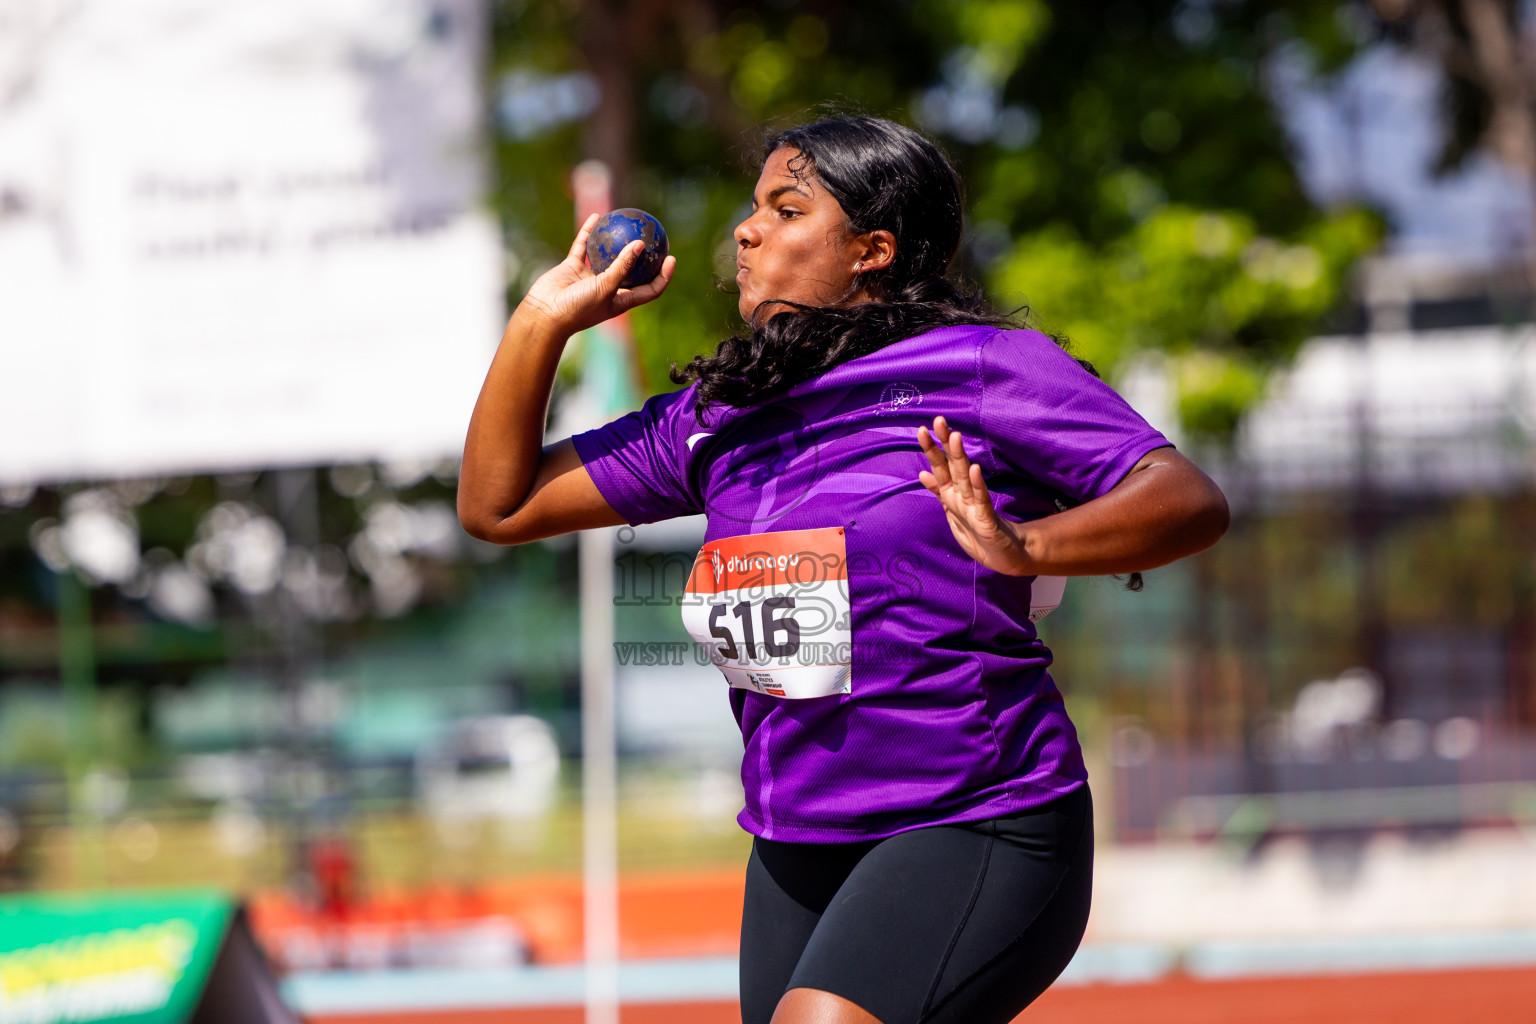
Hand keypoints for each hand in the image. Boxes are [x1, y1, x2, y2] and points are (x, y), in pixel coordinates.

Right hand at [517, 213, 676, 334]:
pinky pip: (583, 247)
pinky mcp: (573, 268)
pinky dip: (589, 233)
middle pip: (631, 270)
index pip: (650, 289)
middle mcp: (608, 289)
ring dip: (615, 240)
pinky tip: (596, 216)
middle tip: (652, 235)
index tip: (671, 257)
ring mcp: (590, 278)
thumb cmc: (579, 308)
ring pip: (606, 255)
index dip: (663, 276)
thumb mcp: (606, 288)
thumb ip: (623, 266)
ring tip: (625, 221)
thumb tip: (640, 245)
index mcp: (621, 300)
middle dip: (642, 255)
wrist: (545, 314)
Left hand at [917, 416, 1033, 575]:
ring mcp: (976, 504)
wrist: (1002, 557)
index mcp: (952, 493)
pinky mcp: (986, 518)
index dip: (932, 449)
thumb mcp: (952, 512)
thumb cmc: (977, 533)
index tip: (922, 429)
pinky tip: (973, 469)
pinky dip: (977, 484)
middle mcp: (964, 494)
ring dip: (960, 457)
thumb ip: (939, 492)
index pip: (941, 466)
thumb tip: (922, 473)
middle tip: (939, 420)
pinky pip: (981, 499)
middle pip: (953, 464)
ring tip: (955, 437)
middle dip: (946, 443)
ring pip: (965, 477)